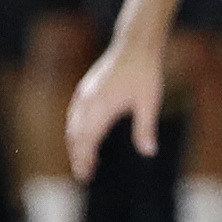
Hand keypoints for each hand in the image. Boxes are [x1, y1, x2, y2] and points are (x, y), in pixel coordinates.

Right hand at [63, 43, 165, 180]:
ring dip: (75, 144)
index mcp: (103, 106)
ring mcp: (86, 93)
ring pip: (73, 125)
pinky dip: (76, 129)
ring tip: (83, 160)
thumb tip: (149, 152)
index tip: (86, 175)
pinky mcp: (86, 88)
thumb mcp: (149, 102)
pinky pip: (75, 114)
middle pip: (76, 135)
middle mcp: (89, 100)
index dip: (84, 159)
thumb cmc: (145, 73)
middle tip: (83, 175)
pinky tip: (83, 137)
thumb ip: (146, 128)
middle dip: (77, 156)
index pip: (88, 139)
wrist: (135, 46)